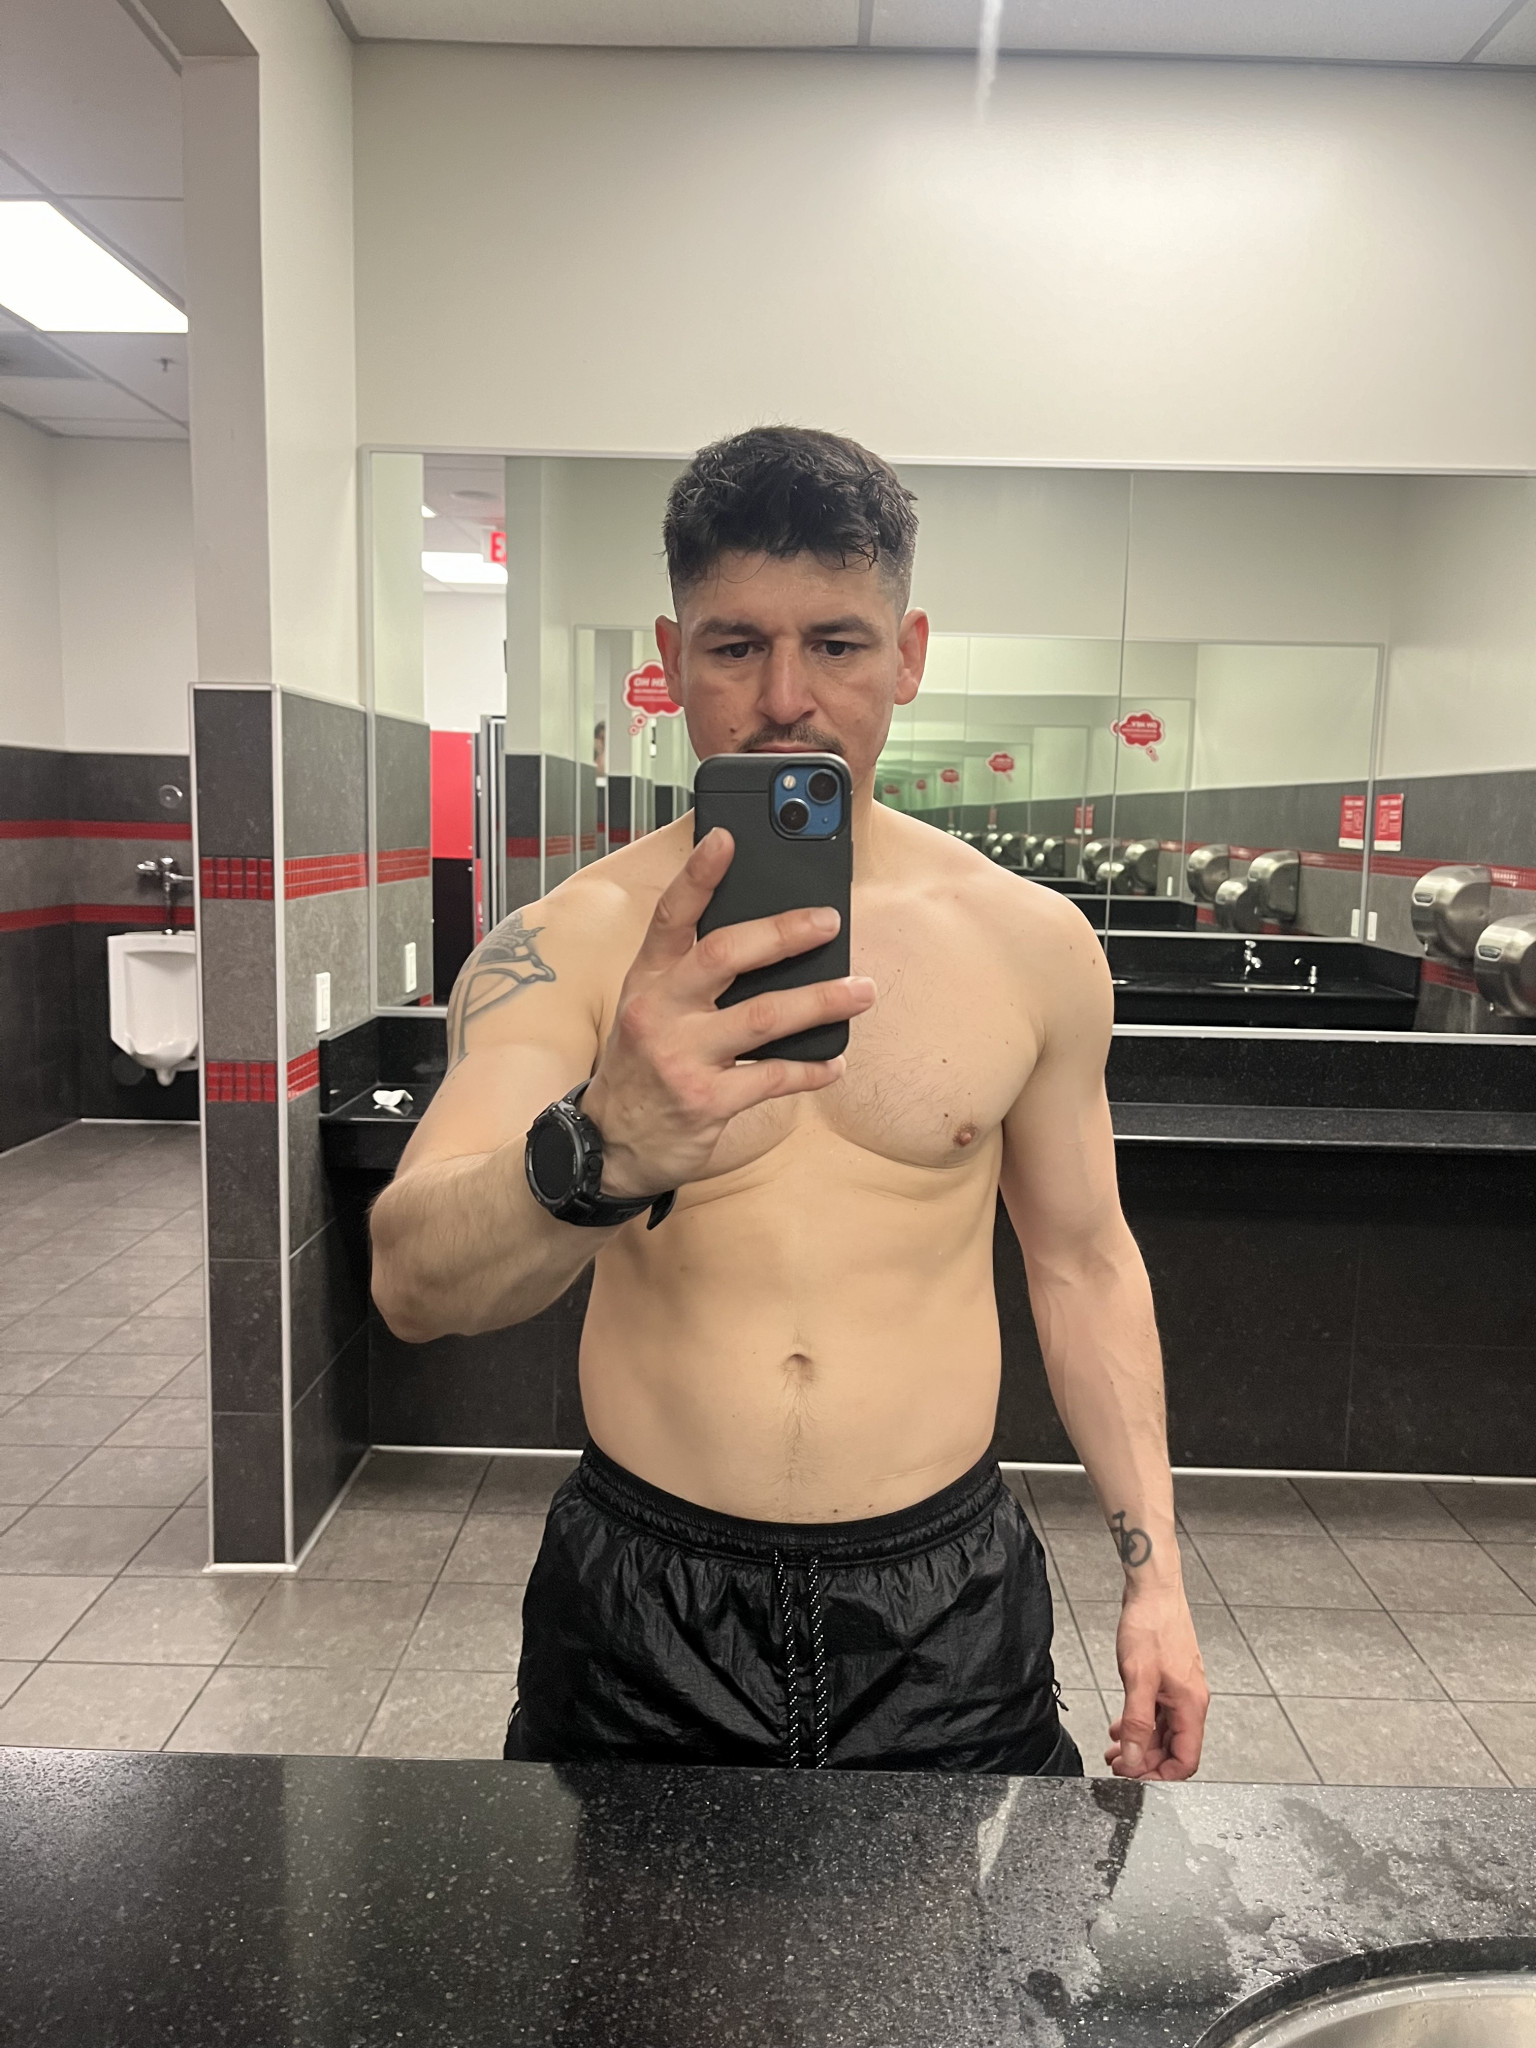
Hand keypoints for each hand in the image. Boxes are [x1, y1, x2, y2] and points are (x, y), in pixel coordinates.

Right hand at [582, 828, 875, 1197]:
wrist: (611, 1142)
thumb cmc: (643, 1064)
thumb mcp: (651, 1009)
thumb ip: (692, 974)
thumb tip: (769, 938)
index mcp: (648, 979)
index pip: (671, 916)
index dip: (698, 875)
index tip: (727, 838)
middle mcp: (660, 1011)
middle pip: (725, 955)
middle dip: (783, 933)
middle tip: (829, 921)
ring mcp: (682, 1056)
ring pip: (763, 1016)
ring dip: (821, 1001)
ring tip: (861, 991)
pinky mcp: (706, 1101)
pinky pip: (773, 1077)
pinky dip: (812, 1069)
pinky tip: (836, 1062)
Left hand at [1105, 1586, 1208, 1780]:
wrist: (1152, 1590)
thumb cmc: (1151, 1626)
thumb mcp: (1138, 1679)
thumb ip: (1136, 1722)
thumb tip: (1133, 1758)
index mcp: (1191, 1706)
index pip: (1187, 1760)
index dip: (1160, 1775)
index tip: (1133, 1777)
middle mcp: (1190, 1701)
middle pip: (1174, 1749)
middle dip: (1146, 1761)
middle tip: (1116, 1765)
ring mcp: (1179, 1690)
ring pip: (1164, 1732)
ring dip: (1140, 1743)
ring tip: (1113, 1749)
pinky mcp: (1167, 1679)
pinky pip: (1157, 1713)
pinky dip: (1139, 1723)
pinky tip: (1119, 1724)